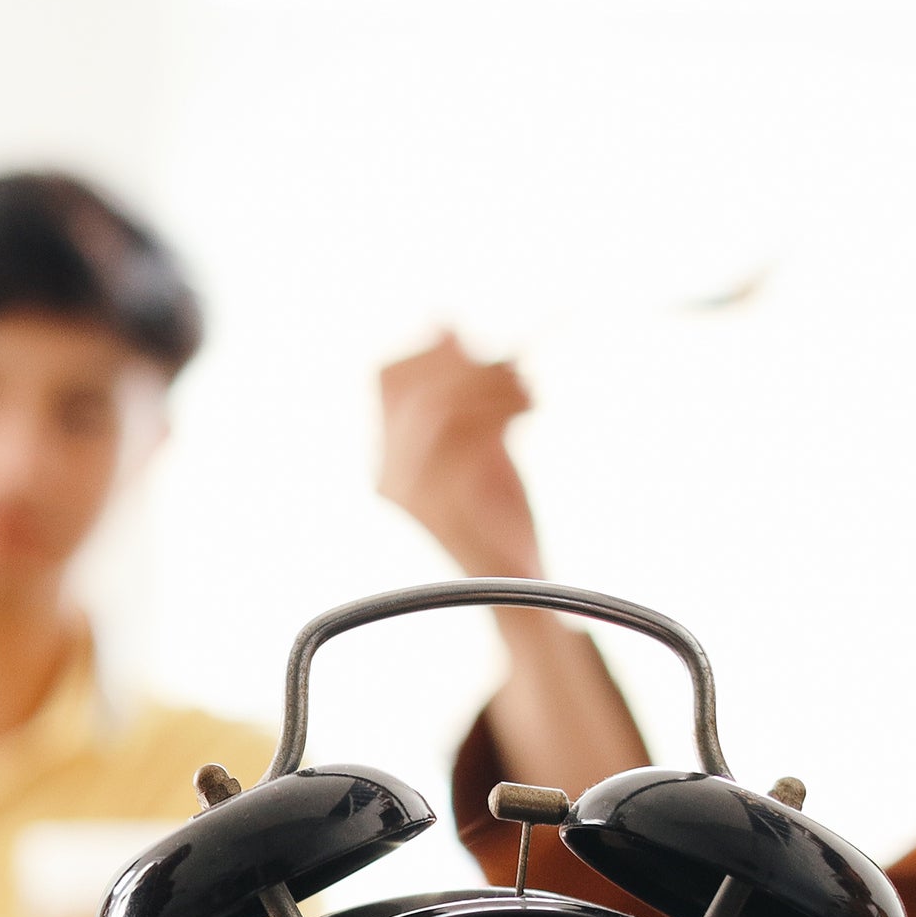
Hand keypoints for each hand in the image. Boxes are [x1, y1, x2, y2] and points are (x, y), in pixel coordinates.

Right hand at [376, 333, 543, 578]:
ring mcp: (412, 497)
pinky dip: (502, 407)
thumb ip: (462, 391)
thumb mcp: (481, 443)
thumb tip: (444, 322)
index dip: (431, 348)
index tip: (475, 340)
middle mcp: (389, 479)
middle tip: (517, 368)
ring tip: (529, 392)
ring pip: (437, 408)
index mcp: (388, 464)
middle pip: (413, 388)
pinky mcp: (445, 508)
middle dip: (469, 364)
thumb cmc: (502, 520)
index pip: (386, 378)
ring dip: (490, 384)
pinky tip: (529, 408)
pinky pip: (465, 436)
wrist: (520, 594)